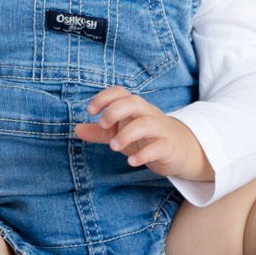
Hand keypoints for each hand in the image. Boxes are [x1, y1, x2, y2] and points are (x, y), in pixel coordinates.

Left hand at [75, 87, 209, 181]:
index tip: (90, 111)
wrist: (179, 149)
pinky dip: (144, 154)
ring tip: (113, 147)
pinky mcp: (168, 146)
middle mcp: (148, 114)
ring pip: (146, 123)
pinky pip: (159, 146)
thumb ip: (100, 131)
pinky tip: (132, 162)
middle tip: (103, 125)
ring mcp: (160, 130)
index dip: (104, 97)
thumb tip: (76, 129)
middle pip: (134, 102)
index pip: (120, 92)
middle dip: (115, 111)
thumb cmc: (145, 138)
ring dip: (127, 134)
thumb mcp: (120, 133)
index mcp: (135, 108)